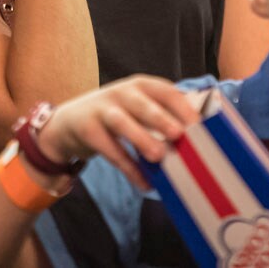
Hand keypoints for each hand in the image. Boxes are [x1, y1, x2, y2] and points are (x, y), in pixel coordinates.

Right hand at [34, 76, 201, 190]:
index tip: (199, 125)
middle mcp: (121, 93)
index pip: (164, 91)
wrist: (68, 122)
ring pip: (122, 123)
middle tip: (178, 134)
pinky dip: (128, 167)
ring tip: (158, 155)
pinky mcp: (87, 129)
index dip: (182, 106)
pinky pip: (109, 150)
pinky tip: (144, 183)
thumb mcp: (136, 107)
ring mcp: (102, 110)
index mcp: (140, 86)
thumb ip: (162, 115)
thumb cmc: (115, 116)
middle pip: (142, 104)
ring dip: (140, 138)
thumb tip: (197, 134)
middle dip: (160, 118)